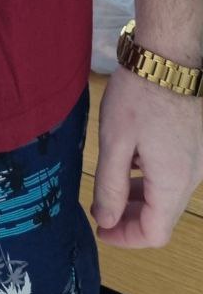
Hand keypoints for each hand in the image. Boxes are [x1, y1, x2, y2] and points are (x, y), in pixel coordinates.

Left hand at [91, 63, 202, 246]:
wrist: (168, 56)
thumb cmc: (139, 95)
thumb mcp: (114, 141)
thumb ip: (110, 186)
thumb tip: (107, 221)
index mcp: (173, 182)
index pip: (154, 233)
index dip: (125, 237)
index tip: (100, 229)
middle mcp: (192, 176)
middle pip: (163, 216)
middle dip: (131, 219)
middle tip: (101, 210)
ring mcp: (197, 159)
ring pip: (169, 195)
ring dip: (141, 198)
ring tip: (111, 185)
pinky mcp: (194, 143)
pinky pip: (174, 173)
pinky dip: (152, 178)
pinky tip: (132, 159)